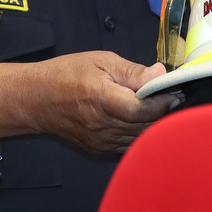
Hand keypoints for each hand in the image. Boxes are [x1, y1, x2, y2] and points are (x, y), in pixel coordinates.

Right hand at [29, 51, 178, 153]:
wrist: (36, 100)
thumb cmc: (68, 74)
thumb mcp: (100, 61)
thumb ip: (131, 71)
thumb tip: (161, 74)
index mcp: (102, 99)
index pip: (141, 110)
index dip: (162, 103)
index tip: (175, 93)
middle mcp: (101, 126)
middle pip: (143, 127)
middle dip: (163, 115)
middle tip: (176, 100)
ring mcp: (99, 142)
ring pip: (138, 140)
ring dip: (154, 128)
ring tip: (163, 111)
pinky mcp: (98, 151)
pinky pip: (127, 147)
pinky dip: (140, 137)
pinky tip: (145, 123)